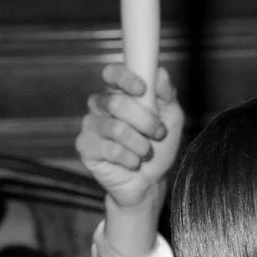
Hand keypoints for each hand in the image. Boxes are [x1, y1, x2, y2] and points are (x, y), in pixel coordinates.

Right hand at [79, 59, 186, 253]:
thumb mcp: (171, 119)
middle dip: (144, 120)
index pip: (111, 74)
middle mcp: (100, 106)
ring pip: (115, 128)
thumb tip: (161, 73)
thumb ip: (167, 95)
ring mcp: (90, 126)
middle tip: (158, 133)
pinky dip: (128, 158)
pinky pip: (108, 149)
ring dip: (139, 143)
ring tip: (146, 152)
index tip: (142, 89)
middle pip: (115, 101)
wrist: (150, 182)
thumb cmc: (158, 147)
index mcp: (119, 92)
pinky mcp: (85, 148)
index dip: (124, 78)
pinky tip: (133, 163)